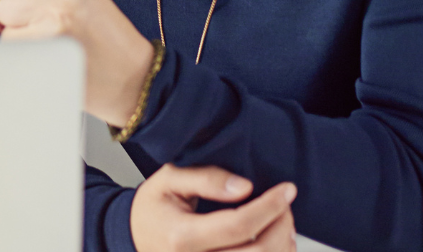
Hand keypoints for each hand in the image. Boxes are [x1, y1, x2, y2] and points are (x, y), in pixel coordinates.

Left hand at [0, 0, 156, 126]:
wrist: (138, 83)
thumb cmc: (110, 48)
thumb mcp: (79, 8)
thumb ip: (34, 2)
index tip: (38, 13)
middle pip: (6, 3)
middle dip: (18, 22)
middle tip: (49, 37)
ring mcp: (53, 26)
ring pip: (5, 29)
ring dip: (21, 43)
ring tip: (52, 51)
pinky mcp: (46, 53)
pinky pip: (12, 52)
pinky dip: (24, 61)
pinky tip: (50, 65)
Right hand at [129, 165, 296, 251]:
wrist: (135, 236)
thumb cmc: (153, 208)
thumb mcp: (168, 180)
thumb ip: (205, 179)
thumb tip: (245, 187)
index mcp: (183, 237)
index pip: (238, 226)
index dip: (269, 207)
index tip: (287, 190)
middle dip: (281, 224)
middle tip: (285, 202)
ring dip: (283, 243)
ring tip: (282, 219)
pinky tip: (275, 240)